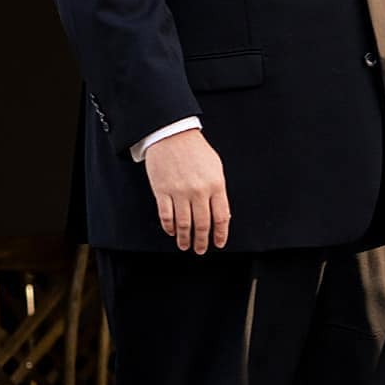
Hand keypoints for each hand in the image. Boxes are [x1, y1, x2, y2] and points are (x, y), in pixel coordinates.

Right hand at [144, 130, 230, 253]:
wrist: (172, 135)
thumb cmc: (195, 150)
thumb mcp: (216, 168)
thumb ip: (219, 191)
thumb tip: (221, 215)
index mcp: (216, 185)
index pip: (221, 217)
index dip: (220, 234)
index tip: (218, 243)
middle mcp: (199, 191)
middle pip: (202, 225)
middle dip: (202, 241)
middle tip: (200, 250)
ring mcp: (179, 192)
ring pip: (184, 224)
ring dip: (185, 238)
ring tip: (185, 245)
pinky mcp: (162, 191)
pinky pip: (166, 216)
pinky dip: (169, 227)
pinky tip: (171, 232)